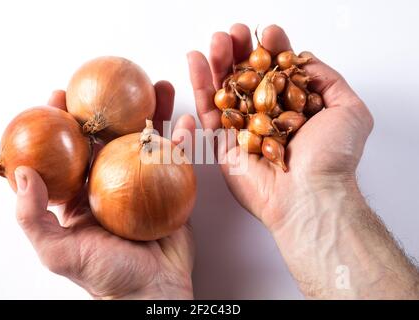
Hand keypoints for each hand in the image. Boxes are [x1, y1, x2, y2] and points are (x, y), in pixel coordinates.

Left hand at [15, 82, 196, 298]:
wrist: (154, 291)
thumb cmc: (107, 276)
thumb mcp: (60, 253)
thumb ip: (35, 217)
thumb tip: (24, 173)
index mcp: (82, 192)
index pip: (68, 149)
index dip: (61, 121)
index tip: (60, 93)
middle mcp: (110, 181)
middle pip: (110, 135)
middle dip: (113, 105)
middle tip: (116, 79)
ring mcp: (142, 182)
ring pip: (146, 139)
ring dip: (153, 111)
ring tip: (157, 87)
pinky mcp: (169, 187)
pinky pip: (176, 158)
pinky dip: (184, 138)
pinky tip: (188, 121)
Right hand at [187, 24, 372, 229]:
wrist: (310, 195)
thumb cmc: (332, 158)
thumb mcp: (348, 110)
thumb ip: (328, 80)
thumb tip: (305, 59)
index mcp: (294, 107)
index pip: (278, 70)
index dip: (272, 50)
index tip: (269, 33)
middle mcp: (267, 115)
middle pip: (248, 76)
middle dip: (241, 51)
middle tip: (235, 32)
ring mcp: (244, 128)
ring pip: (226, 88)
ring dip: (218, 61)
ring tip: (216, 40)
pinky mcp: (224, 143)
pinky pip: (208, 110)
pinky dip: (200, 85)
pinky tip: (196, 60)